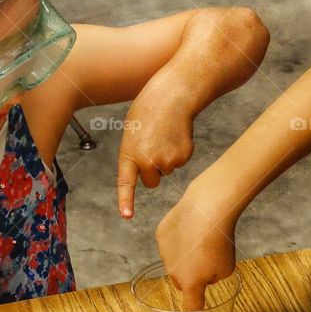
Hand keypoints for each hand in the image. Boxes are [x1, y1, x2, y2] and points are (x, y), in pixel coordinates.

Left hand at [116, 79, 194, 218]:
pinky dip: (179, 151)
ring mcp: (167, 160)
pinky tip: (175, 134)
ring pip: (167, 170)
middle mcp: (148, 161)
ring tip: (163, 134)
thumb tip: (148, 172)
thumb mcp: (132, 134)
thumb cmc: (148, 112)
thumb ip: (135, 155)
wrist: (171, 96)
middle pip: (152, 182)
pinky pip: (180, 162)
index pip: (127, 183)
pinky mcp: (184, 156)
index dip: (126, 201)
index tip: (127, 215)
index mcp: (130, 154)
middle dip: (153, 170)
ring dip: (166, 157)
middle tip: (153, 145)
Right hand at [156, 182, 237, 311]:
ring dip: (185, 256)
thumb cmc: (221, 240)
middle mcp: (173, 272)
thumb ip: (212, 278)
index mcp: (191, 284)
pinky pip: (170, 243)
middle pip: (181, 281)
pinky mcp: (160, 234)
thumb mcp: (226, 268)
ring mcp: (164, 253)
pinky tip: (191, 227)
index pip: (191, 311)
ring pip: (174, 261)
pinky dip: (179, 238)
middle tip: (209, 260)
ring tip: (202, 238)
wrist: (207, 208)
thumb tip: (201, 274)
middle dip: (192, 276)